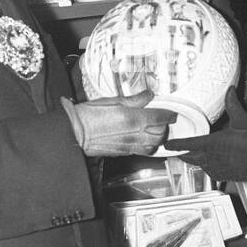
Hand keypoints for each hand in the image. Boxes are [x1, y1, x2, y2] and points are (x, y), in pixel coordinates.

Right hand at [61, 90, 176, 157]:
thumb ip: (135, 99)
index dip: (169, 114)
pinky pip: (144, 151)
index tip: (171, 112)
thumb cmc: (90, 115)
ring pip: (154, 145)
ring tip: (156, 130)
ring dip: (158, 138)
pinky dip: (149, 146)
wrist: (76, 131)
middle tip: (163, 119)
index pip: (160, 118)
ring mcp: (130, 145)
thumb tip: (148, 95)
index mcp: (133, 118)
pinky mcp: (124, 152)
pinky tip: (146, 139)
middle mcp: (134, 134)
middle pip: (161, 134)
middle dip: (165, 127)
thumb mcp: (114, 100)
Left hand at [165, 87, 246, 185]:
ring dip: (195, 161)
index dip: (175, 144)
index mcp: (214, 143)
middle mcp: (213, 158)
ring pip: (201, 165)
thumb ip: (232, 105)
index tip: (166, 145)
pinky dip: (208, 167)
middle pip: (190, 158)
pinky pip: (212, 172)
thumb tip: (229, 90)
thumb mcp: (243, 119)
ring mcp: (220, 169)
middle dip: (182, 154)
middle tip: (175, 151)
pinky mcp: (228, 176)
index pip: (188, 144)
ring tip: (192, 155)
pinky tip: (211, 163)